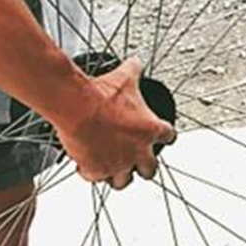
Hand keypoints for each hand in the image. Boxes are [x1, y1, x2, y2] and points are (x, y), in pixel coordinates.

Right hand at [55, 58, 174, 188]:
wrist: (77, 106)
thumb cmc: (101, 94)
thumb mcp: (124, 77)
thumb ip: (134, 71)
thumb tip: (136, 63)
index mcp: (150, 130)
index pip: (169, 137)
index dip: (165, 136)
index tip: (162, 136)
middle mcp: (137, 151)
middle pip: (150, 170)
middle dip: (145, 166)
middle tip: (138, 160)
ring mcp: (117, 164)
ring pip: (124, 182)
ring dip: (119, 175)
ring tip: (113, 167)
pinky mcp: (96, 171)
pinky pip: (96, 178)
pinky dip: (92, 172)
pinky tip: (87, 164)